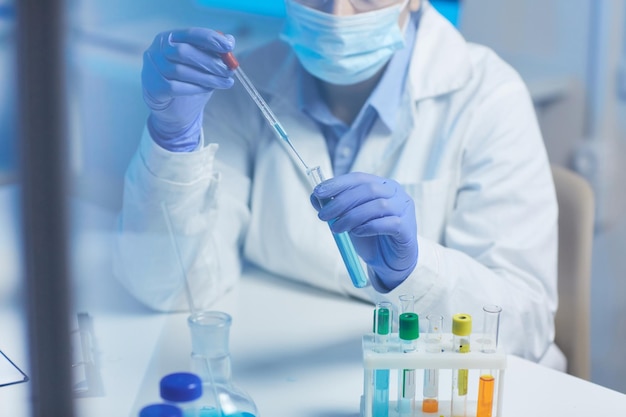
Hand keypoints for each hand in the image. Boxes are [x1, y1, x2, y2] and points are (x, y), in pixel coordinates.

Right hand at [142, 28, 234, 151]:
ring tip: (225, 82)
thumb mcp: (200, 63)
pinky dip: (195, 88)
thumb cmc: (187, 79)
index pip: (191, 34)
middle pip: (184, 52)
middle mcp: (157, 50)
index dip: (211, 39)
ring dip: (207, 77)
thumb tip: (230, 40)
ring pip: (181, 71)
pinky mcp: (154, 87)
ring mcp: (153, 68)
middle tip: (228, 71)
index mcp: (169, 38)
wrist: (170, 105)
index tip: (229, 46)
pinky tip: (208, 89)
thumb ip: (212, 52)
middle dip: (210, 62)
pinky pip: (176, 87)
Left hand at [310, 172, 417, 292]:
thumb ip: (335, 207)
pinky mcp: (407, 228)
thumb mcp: (349, 219)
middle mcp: (395, 193)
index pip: (359, 178)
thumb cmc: (370, 236)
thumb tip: (315, 197)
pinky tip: (357, 233)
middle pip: (368, 190)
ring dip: (352, 216)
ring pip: (378, 205)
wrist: (390, 261)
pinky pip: (389, 223)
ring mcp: (404, 209)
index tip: (318, 192)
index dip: (337, 184)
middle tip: (323, 216)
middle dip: (341, 202)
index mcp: (381, 185)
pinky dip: (369, 227)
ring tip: (337, 229)